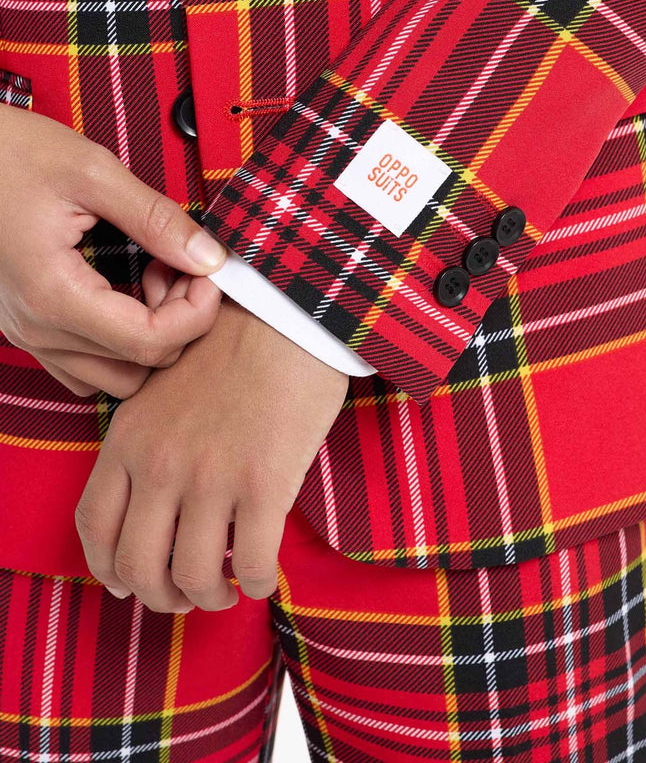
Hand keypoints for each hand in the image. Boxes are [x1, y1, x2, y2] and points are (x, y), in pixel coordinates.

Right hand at [0, 104, 227, 397]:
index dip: (197, 312)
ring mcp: (27, 334)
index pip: (151, 343)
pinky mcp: (25, 326)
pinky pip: (83, 366)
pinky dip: (118, 342)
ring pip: (114, 377)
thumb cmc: (9, 152)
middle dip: (179, 321)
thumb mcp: (92, 171)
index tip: (209, 271)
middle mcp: (36, 329)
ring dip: (149, 336)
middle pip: (139, 368)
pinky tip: (124, 291)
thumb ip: (156, 220)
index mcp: (54, 295)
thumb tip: (209, 258)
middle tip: (181, 264)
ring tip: (151, 276)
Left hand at [74, 296, 348, 612]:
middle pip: (140, 567)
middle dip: (162, 597)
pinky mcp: (263, 483)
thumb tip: (148, 499)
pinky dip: (259, 584)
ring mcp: (210, 477)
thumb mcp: (159, 389)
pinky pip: (255, 563)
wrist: (282, 314)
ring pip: (195, 576)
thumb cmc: (227, 348)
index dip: (110, 571)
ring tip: (228, 589)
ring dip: (211, 597)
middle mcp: (160, 465)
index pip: (94, 528)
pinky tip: (266, 576)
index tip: (132, 583)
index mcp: (128, 439)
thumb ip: (143, 442)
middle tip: (186, 595)